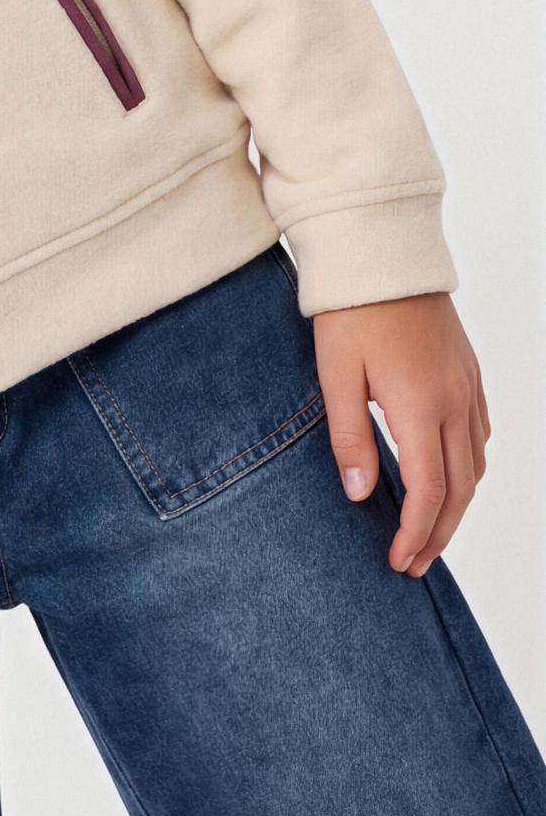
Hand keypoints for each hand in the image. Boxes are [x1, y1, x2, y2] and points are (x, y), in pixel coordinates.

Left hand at [313, 291, 489, 577]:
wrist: (382, 252)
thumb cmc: (349, 310)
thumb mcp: (336, 375)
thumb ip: (349, 438)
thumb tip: (362, 495)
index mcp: (421, 406)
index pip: (429, 491)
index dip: (417, 533)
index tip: (398, 561)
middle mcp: (455, 401)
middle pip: (460, 488)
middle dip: (439, 534)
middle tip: (413, 564)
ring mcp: (468, 386)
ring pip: (475, 464)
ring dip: (456, 505)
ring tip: (429, 531)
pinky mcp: (468, 372)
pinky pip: (480, 434)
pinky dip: (467, 468)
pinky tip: (448, 476)